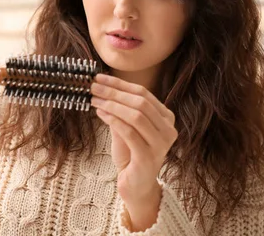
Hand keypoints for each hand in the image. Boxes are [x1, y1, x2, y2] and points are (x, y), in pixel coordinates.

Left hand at [90, 73, 177, 229]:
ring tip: (94, 99)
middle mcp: (168, 129)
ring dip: (112, 105)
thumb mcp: (127, 127)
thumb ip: (121, 109)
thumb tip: (102, 87)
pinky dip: (113, 120)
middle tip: (94, 86)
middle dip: (114, 92)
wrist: (136, 185)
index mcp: (166, 118)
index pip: (143, 93)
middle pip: (140, 102)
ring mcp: (161, 144)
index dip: (120, 84)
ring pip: (136, 115)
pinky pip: (130, 133)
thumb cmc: (131, 154)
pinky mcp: (149, 157)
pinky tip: (100, 114)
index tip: (100, 77)